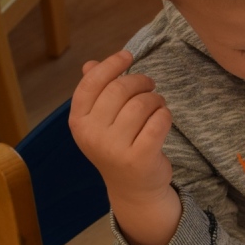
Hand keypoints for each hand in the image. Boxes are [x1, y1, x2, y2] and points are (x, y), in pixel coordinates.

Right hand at [69, 50, 180, 244]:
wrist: (133, 189)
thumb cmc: (117, 146)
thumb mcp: (100, 122)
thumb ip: (96, 93)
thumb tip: (90, 64)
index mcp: (78, 122)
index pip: (91, 83)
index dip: (111, 65)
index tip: (128, 55)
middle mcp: (92, 135)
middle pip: (119, 90)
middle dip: (140, 81)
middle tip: (150, 85)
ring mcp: (115, 149)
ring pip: (142, 104)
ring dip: (155, 99)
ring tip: (157, 105)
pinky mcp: (140, 158)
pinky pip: (159, 122)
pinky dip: (165, 114)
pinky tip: (163, 117)